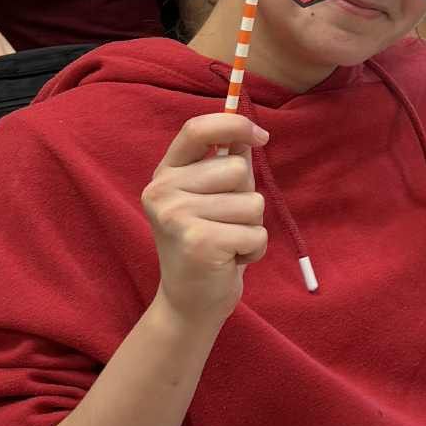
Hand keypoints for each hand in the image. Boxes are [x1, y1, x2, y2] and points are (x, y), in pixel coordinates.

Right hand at [141, 114, 268, 329]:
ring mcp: (177, 216)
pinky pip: (257, 232)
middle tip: (225, 223)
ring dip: (252, 226)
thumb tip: (251, 132)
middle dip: (247, 197)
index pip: (197, 129)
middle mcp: (163, 191)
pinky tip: (230, 259)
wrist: (190, 301)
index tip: (262, 137)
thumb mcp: (213, 196)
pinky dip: (254, 249)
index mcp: (166, 173)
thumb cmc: (209, 241)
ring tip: (227, 242)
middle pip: (238, 169)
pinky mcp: (198, 242)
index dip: (235, 124)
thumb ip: (227, 163)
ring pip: (253, 202)